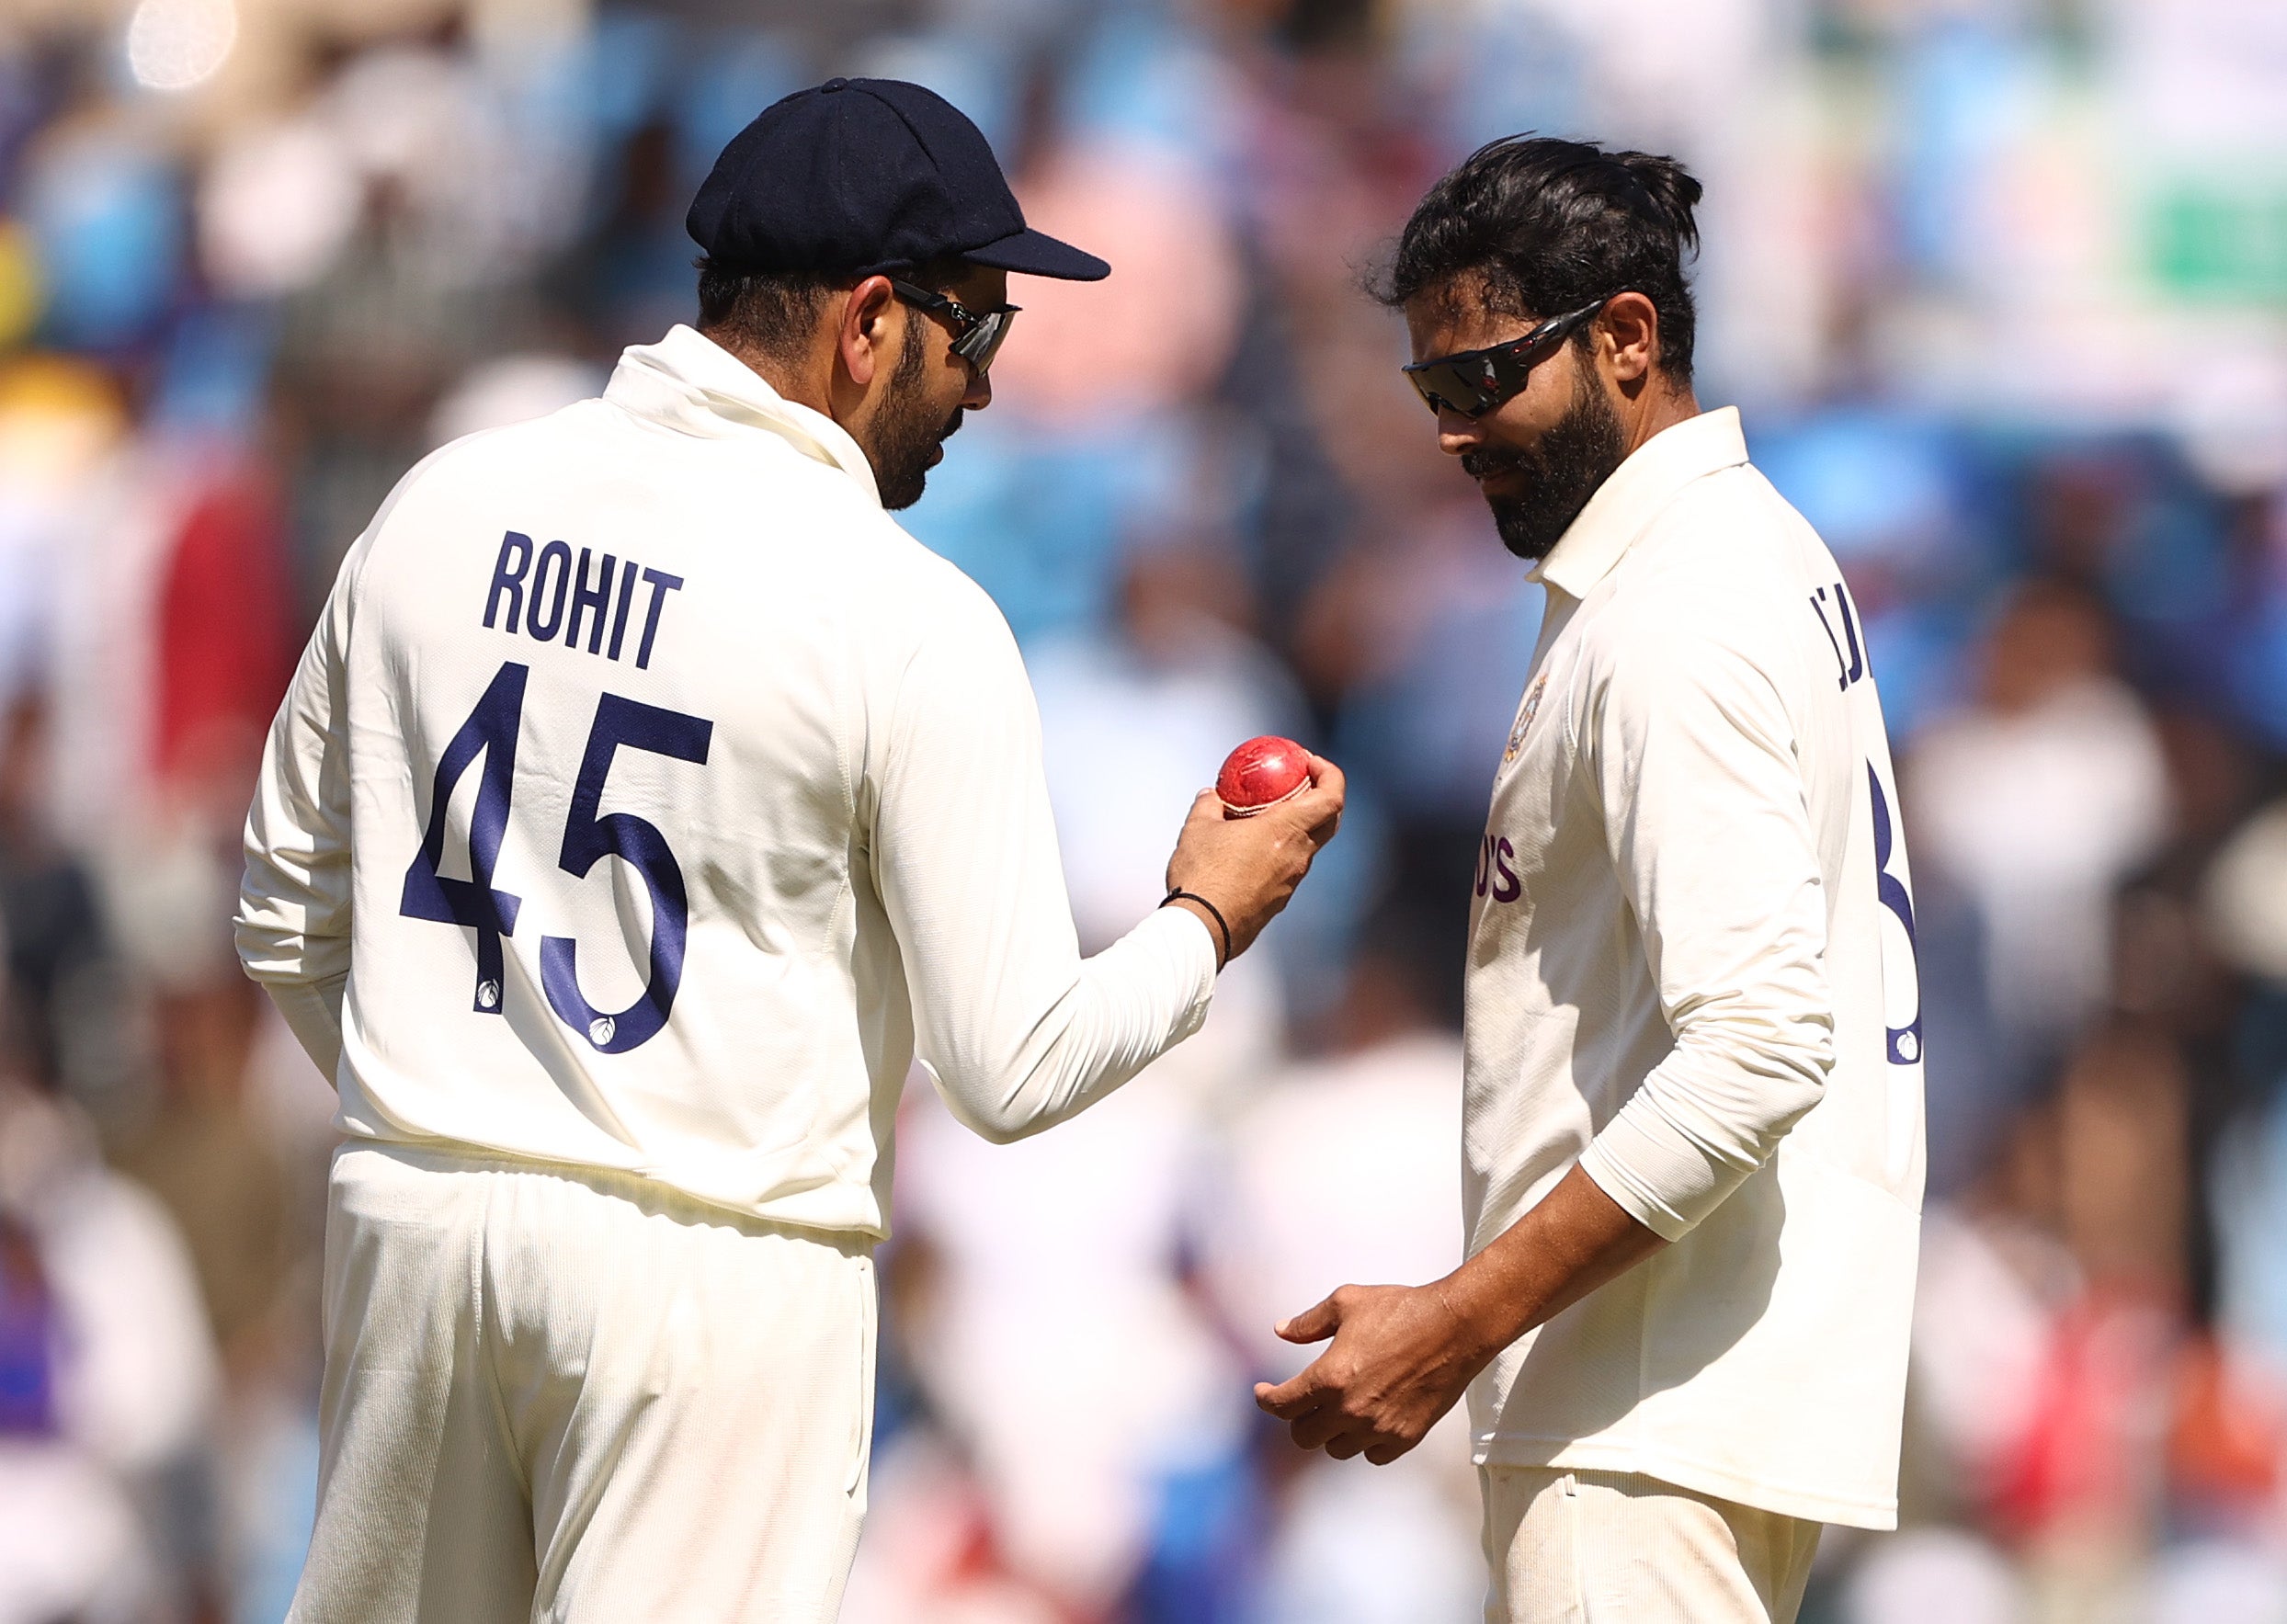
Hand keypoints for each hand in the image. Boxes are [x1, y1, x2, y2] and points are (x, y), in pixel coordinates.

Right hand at [1164, 752, 1343, 963]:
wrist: (1202, 928)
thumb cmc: (1202, 873)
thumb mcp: (1197, 829)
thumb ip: (1208, 805)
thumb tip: (1211, 794)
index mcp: (1286, 830)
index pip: (1332, 798)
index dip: (1330, 774)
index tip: (1308, 762)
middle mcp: (1298, 855)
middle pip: (1329, 820)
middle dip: (1321, 796)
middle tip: (1297, 784)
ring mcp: (1292, 881)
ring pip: (1308, 845)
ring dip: (1297, 825)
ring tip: (1266, 816)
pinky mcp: (1280, 900)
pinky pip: (1289, 866)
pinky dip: (1281, 849)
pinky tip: (1252, 848)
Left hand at [1252, 1280, 1494, 1464]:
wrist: (1455, 1327)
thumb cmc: (1400, 1309)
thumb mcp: (1346, 1302)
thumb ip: (1308, 1322)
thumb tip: (1280, 1331)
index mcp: (1330, 1378)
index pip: (1282, 1406)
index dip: (1265, 1399)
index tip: (1263, 1392)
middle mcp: (1350, 1410)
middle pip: (1304, 1436)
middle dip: (1298, 1418)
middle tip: (1304, 1401)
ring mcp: (1379, 1428)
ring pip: (1336, 1449)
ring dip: (1332, 1431)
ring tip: (1340, 1408)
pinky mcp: (1405, 1438)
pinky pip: (1372, 1455)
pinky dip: (1365, 1442)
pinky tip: (1368, 1419)